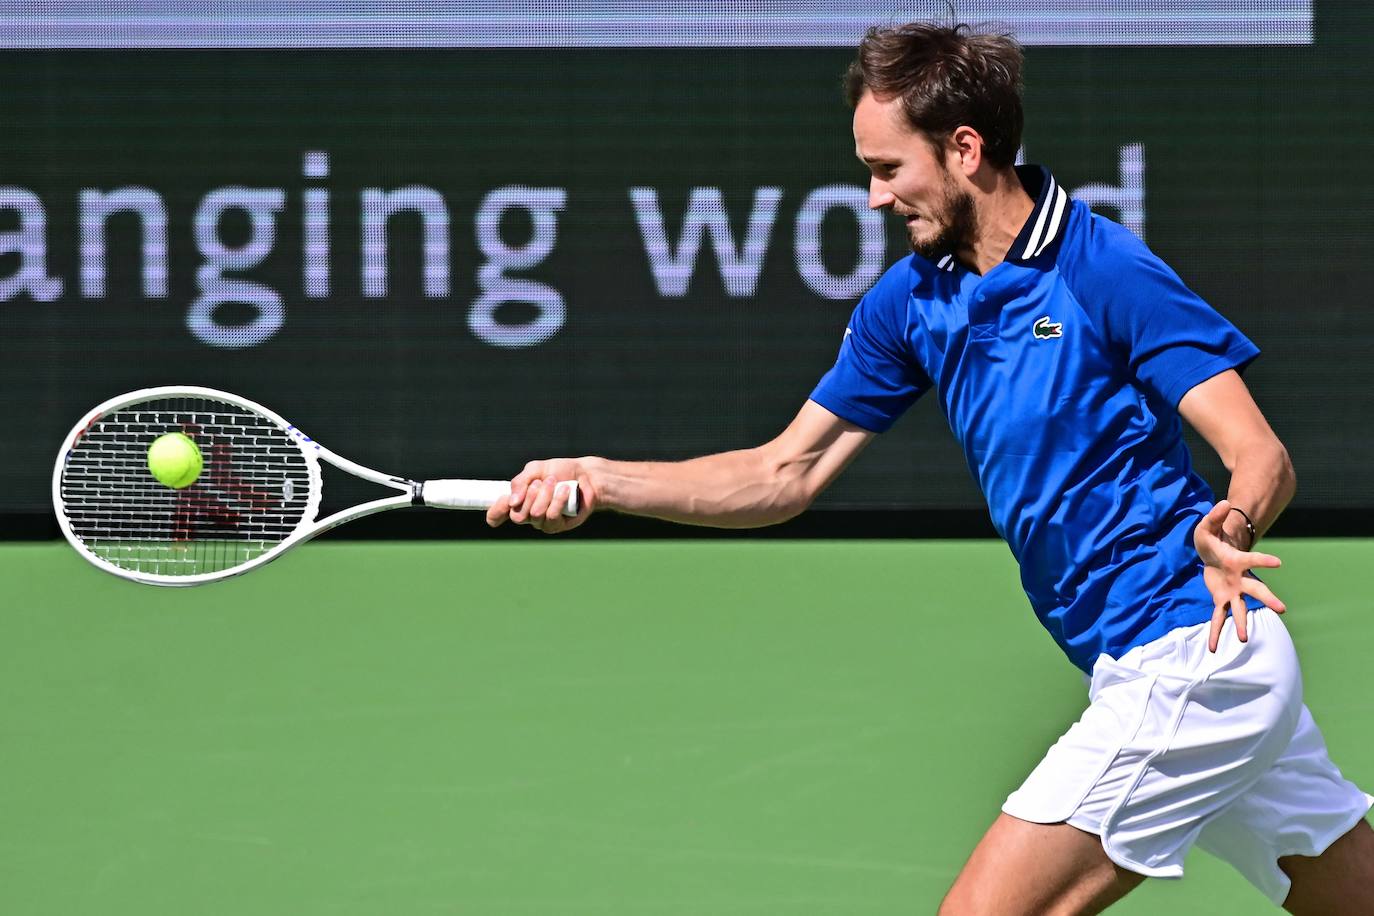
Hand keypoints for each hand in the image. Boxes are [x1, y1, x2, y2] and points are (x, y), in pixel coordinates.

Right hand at [485, 458, 597, 533]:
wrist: (585, 475)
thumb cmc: (560, 471)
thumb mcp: (535, 469)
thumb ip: (520, 482)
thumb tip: (512, 501)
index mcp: (518, 501)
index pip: (497, 515)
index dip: (495, 513)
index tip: (504, 502)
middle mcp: (528, 515)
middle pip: (517, 516)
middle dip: (529, 496)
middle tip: (540, 483)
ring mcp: (543, 522)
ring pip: (535, 515)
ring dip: (545, 495)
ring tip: (554, 483)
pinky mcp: (559, 525)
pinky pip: (552, 517)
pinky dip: (558, 500)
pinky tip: (565, 490)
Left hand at [1193, 499, 1285, 651]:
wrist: (1212, 554)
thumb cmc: (1213, 539)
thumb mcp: (1207, 526)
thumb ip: (1215, 516)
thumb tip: (1224, 503)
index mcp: (1237, 560)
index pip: (1252, 560)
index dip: (1264, 560)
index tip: (1278, 563)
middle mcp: (1239, 579)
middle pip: (1256, 590)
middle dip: (1267, 598)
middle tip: (1282, 609)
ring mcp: (1231, 591)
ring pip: (1240, 609)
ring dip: (1241, 623)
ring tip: (1244, 640)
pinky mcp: (1220, 598)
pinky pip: (1218, 617)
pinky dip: (1216, 632)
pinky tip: (1213, 649)